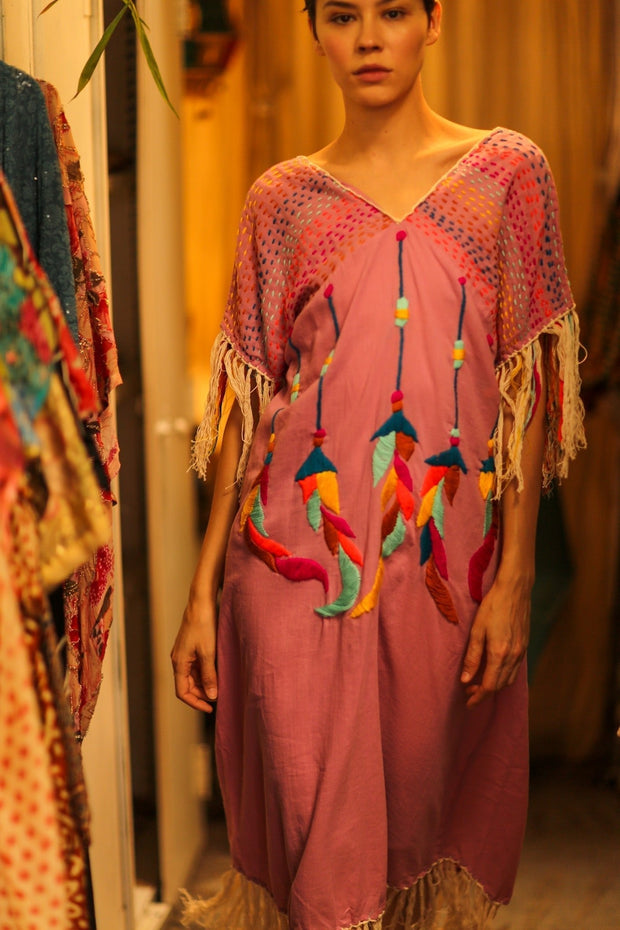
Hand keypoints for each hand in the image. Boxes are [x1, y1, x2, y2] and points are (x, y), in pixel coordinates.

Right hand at [171, 595, 217, 712]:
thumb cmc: (204, 625)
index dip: (196, 703)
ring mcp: (184, 653)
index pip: (182, 692)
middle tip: (219, 697)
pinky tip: (218, 672)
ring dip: (205, 684)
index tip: (211, 708)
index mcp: (179, 662)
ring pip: (192, 676)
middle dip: (201, 694)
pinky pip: (196, 666)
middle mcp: (178, 659)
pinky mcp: (191, 647)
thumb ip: (209, 676)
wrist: (202, 602)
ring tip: (220, 686)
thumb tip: (212, 696)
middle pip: (187, 685)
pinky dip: (206, 673)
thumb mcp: (208, 653)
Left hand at [460, 572, 531, 708]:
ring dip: (495, 685)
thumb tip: (465, 680)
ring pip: (509, 679)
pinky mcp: (525, 645)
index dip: (478, 698)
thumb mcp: (477, 630)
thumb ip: (472, 656)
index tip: (468, 704)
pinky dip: (504, 676)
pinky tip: (494, 670)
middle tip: (469, 692)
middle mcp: (514, 656)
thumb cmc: (493, 606)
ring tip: (479, 683)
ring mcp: (522, 651)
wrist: (515, 590)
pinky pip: (515, 669)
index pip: (489, 685)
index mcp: (500, 653)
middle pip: (500, 685)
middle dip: (484, 693)